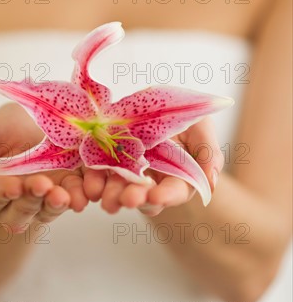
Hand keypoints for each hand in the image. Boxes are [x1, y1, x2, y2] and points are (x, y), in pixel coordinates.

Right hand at [0, 104, 87, 232]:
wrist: (47, 115)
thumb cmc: (12, 126)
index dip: (1, 193)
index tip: (14, 185)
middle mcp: (15, 203)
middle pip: (19, 213)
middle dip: (30, 200)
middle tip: (42, 184)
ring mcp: (44, 201)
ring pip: (46, 212)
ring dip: (54, 205)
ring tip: (62, 195)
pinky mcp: (69, 194)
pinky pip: (73, 202)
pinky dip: (77, 198)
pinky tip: (82, 194)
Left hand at [83, 117, 223, 216]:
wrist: (155, 102)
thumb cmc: (183, 115)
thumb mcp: (200, 127)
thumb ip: (207, 152)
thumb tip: (211, 182)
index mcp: (179, 177)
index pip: (174, 192)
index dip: (166, 197)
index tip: (155, 196)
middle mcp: (153, 181)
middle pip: (145, 198)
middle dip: (136, 199)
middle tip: (127, 198)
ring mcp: (129, 174)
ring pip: (120, 192)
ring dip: (112, 196)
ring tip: (105, 196)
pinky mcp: (107, 164)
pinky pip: (99, 176)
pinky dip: (94, 182)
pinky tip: (90, 183)